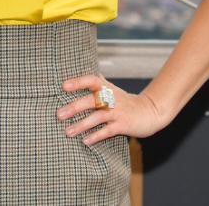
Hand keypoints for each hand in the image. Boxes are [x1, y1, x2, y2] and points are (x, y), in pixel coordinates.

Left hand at [56, 74, 170, 145]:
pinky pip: (108, 131)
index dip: (78, 82)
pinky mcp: (123, 125)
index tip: (63, 86)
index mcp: (107, 88)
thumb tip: (80, 68)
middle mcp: (111, 98)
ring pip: (97, 117)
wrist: (149, 112)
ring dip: (81, 125)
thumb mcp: (112, 89)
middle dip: (74, 107)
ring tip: (68, 132)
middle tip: (59, 114)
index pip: (91, 80)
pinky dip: (96, 136)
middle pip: (91, 101)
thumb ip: (98, 82)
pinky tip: (85, 141)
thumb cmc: (125, 101)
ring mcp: (117, 112)